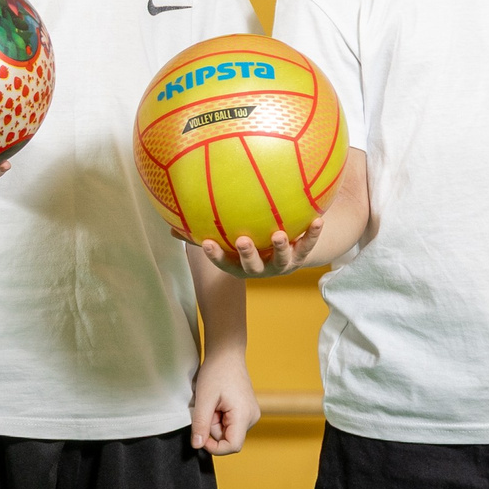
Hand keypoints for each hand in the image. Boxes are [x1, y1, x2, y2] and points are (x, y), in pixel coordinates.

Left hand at [189, 355, 259, 455]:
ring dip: (215, 421)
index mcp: (244, 416)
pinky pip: (230, 422)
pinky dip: (219, 416)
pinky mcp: (246, 410)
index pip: (232, 446)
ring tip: (212, 403)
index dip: (214, 447)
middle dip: (212, 428)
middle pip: (228, 438)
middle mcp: (252, 417)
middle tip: (206, 408)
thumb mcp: (204, 399)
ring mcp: (250, 414)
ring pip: (227, 430)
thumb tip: (197, 446)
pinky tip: (217, 402)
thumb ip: (200, 424)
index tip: (200, 435)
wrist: (227, 353)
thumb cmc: (217, 372)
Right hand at [195, 214, 323, 277]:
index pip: (223, 262)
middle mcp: (260, 269)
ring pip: (281, 260)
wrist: (285, 253)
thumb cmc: (247, 243)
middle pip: (251, 266)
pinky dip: (312, 234)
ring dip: (281, 248)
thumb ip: (200, 234)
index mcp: (239, 265)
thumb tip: (170, 227)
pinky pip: (307, 246)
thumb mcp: (224, 241)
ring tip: (280, 234)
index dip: (215, 255)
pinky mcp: (300, 257)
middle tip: (243, 241)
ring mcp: (281, 265)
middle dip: (248, 255)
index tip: (207, 243)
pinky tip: (317, 220)